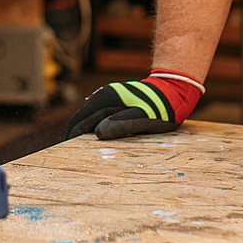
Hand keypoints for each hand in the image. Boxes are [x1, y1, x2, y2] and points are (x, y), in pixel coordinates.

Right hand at [65, 72, 203, 140]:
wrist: (174, 89)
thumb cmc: (161, 107)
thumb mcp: (144, 119)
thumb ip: (122, 126)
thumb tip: (98, 134)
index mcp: (107, 98)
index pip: (80, 120)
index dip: (72, 136)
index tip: (68, 150)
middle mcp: (104, 94)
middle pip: (81, 116)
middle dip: (75, 133)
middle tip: (73, 152)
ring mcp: (109, 94)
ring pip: (88, 113)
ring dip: (83, 128)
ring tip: (81, 146)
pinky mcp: (115, 97)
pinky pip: (98, 112)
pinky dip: (92, 123)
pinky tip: (95, 133)